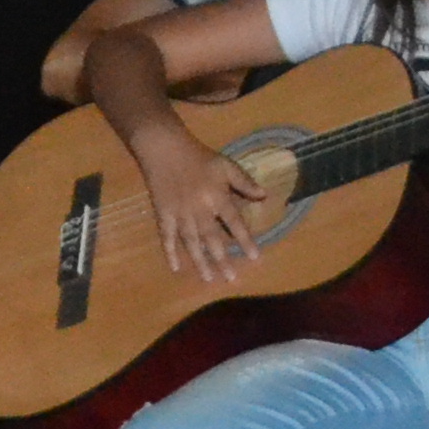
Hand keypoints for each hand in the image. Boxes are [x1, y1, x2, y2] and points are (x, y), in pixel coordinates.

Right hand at [134, 127, 271, 282]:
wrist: (164, 148)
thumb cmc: (198, 156)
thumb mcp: (226, 165)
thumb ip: (245, 181)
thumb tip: (264, 196)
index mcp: (217, 197)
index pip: (235, 223)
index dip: (245, 240)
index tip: (255, 257)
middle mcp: (199, 210)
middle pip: (213, 239)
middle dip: (222, 259)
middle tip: (231, 278)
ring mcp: (179, 214)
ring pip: (191, 242)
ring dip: (200, 261)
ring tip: (208, 279)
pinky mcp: (163, 214)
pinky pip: (167, 236)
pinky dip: (170, 252)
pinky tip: (176, 267)